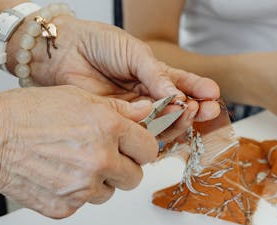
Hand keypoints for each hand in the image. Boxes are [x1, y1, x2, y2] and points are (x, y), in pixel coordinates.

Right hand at [0, 85, 157, 218]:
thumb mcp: (77, 97)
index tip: (134, 148)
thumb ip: (118, 109)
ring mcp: (83, 188)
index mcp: (108, 129)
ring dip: (99, 182)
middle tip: (104, 157)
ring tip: (73, 164)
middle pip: (135, 177)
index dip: (141, 148)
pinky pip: (84, 204)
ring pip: (110, 193)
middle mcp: (100, 160)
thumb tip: (146, 111)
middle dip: (123, 168)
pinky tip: (58, 176)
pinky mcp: (66, 208)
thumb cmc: (25, 114)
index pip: (149, 149)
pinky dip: (75, 194)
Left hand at [6, 13, 220, 140]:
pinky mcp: (117, 122)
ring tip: (189, 112)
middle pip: (175, 110)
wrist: (63, 50)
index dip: (198, 91)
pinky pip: (140, 129)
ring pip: (161, 123)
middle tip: (205, 109)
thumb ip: (156, 74)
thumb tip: (178, 94)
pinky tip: (166, 118)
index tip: (213, 95)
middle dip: (193, 110)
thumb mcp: (134, 53)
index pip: (181, 87)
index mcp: (152, 76)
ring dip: (179, 120)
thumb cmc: (97, 43)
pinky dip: (156, 126)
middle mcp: (145, 96)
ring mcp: (132, 110)